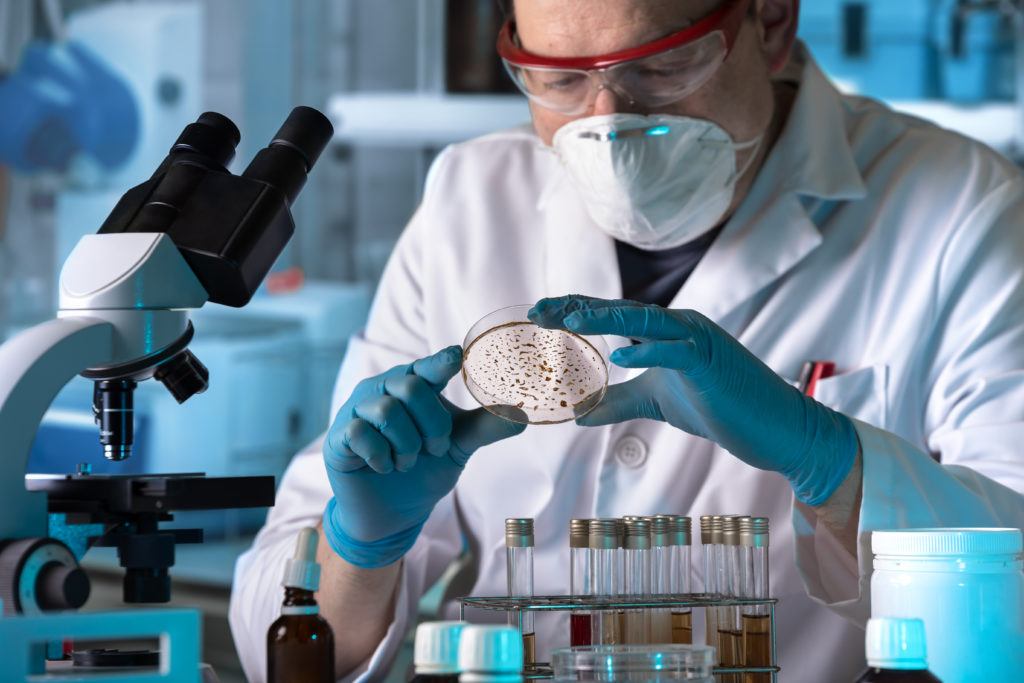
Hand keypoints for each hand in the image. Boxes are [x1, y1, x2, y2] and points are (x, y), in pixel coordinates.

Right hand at [322, 345, 525, 567]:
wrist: (393, 513)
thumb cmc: (425, 468)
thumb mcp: (459, 446)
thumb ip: (486, 427)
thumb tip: (523, 415)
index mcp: (413, 385)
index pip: (427, 366)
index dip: (440, 361)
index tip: (456, 357)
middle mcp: (383, 389)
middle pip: (409, 386)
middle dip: (430, 424)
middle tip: (433, 449)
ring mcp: (357, 410)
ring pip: (385, 411)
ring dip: (406, 445)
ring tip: (406, 461)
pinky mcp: (339, 436)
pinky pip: (359, 434)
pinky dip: (380, 456)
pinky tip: (384, 467)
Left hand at [529, 295, 857, 505]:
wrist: (777, 429)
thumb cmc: (721, 409)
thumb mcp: (657, 402)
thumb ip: (619, 401)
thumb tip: (579, 410)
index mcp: (665, 332)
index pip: (611, 316)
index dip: (574, 311)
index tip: (538, 315)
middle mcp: (679, 326)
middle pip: (620, 311)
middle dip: (576, 309)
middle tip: (538, 312)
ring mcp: (697, 340)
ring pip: (644, 322)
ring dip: (605, 319)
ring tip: (568, 321)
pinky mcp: (712, 361)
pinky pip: (676, 351)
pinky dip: (649, 351)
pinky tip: (618, 354)